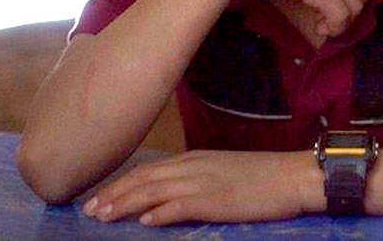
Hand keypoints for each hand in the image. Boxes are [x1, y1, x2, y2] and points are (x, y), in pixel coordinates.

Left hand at [81, 150, 320, 225]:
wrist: (295, 176)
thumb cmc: (264, 177)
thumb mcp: (223, 172)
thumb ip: (195, 179)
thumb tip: (166, 197)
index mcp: (195, 159)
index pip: (148, 170)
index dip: (120, 184)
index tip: (97, 198)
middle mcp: (194, 167)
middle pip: (144, 179)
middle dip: (113, 194)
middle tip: (88, 210)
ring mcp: (205, 182)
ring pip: (154, 191)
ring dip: (125, 204)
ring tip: (102, 217)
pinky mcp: (217, 200)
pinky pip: (182, 206)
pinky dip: (160, 213)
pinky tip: (144, 222)